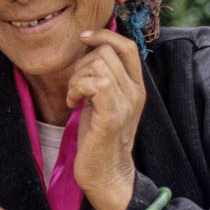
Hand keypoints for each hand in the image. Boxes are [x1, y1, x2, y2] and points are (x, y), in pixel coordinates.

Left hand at [66, 29, 145, 209]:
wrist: (107, 174)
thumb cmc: (99, 138)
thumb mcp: (104, 101)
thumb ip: (104, 77)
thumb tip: (90, 49)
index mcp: (136, 87)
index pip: (128, 46)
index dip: (104, 34)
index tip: (83, 38)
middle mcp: (135, 92)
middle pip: (106, 52)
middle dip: (81, 64)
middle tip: (75, 87)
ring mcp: (125, 104)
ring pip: (97, 65)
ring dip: (76, 78)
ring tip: (74, 98)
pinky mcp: (111, 116)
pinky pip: (94, 83)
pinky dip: (76, 89)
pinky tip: (73, 104)